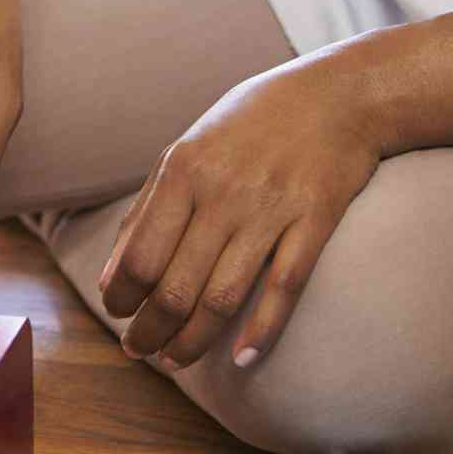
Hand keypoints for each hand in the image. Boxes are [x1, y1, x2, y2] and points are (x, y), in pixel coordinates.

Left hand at [100, 54, 384, 369]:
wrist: (338, 94)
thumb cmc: (253, 122)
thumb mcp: (189, 149)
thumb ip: (150, 206)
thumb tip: (113, 273)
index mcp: (183, 171)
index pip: (138, 256)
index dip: (121, 298)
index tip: (117, 317)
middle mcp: (222, 192)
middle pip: (174, 286)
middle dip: (149, 331)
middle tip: (140, 351)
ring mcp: (270, 209)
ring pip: (222, 297)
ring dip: (192, 341)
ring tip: (175, 359)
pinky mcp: (314, 221)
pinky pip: (283, 289)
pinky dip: (261, 331)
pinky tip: (242, 359)